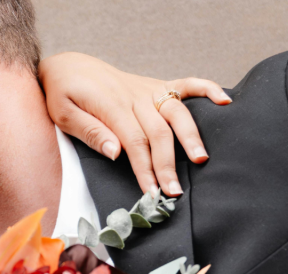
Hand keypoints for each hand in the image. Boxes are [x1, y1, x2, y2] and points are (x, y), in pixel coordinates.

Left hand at [38, 52, 231, 196]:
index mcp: (111, 106)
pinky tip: (225, 101)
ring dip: (191, 137)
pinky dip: (207, 89)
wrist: (68, 66)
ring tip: (201, 160)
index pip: (134, 143)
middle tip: (174, 192)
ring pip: (176, 113)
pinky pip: (186, 84)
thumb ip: (90, 131)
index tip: (152, 192)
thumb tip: (114, 151)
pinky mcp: (155, 85)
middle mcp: (135, 96)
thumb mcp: (63, 114)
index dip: (145, 169)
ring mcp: (147, 89)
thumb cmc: (62, 93)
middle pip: (158, 133)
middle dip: (167, 164)